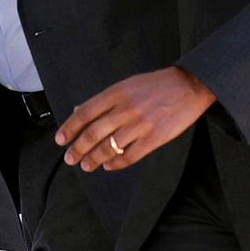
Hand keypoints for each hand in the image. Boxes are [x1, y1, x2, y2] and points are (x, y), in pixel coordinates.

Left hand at [55, 67, 214, 171]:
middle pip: (94, 133)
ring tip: (86, 165)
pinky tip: (108, 166)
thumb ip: (104, 99)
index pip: (85, 113)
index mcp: (117, 93)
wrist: (188, 86)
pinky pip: (130, 156)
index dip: (70, 128)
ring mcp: (140, 125)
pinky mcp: (154, 139)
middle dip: (78, 148)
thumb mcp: (127, 85)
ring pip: (109, 147)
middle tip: (70, 158)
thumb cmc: (156, 85)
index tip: (60, 140)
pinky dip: (116, 164)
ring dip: (94, 159)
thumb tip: (79, 110)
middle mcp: (126, 109)